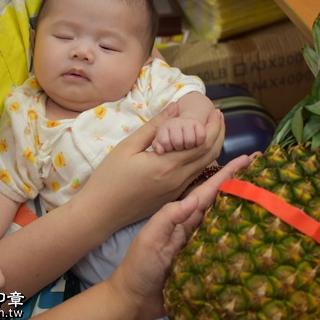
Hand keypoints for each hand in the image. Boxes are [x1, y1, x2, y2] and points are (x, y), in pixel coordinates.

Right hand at [77, 103, 224, 228]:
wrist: (100, 212)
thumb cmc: (109, 178)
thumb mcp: (128, 147)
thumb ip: (155, 126)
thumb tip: (176, 107)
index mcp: (168, 165)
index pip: (202, 142)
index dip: (213, 125)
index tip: (215, 110)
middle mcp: (178, 180)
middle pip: (210, 155)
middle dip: (218, 133)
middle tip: (218, 115)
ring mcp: (177, 191)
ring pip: (205, 166)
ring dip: (213, 146)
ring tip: (211, 127)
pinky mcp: (172, 196)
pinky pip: (195, 175)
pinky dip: (201, 158)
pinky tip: (196, 147)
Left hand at [106, 154, 254, 319]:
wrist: (135, 300)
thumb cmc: (139, 267)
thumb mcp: (149, 238)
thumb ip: (168, 217)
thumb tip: (194, 199)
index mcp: (182, 217)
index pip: (208, 191)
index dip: (228, 174)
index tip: (248, 158)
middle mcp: (195, 228)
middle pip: (223, 203)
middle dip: (243, 187)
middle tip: (268, 172)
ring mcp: (203, 246)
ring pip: (228, 222)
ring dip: (247, 209)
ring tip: (269, 195)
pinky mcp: (208, 265)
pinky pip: (229, 247)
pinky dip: (243, 238)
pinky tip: (260, 234)